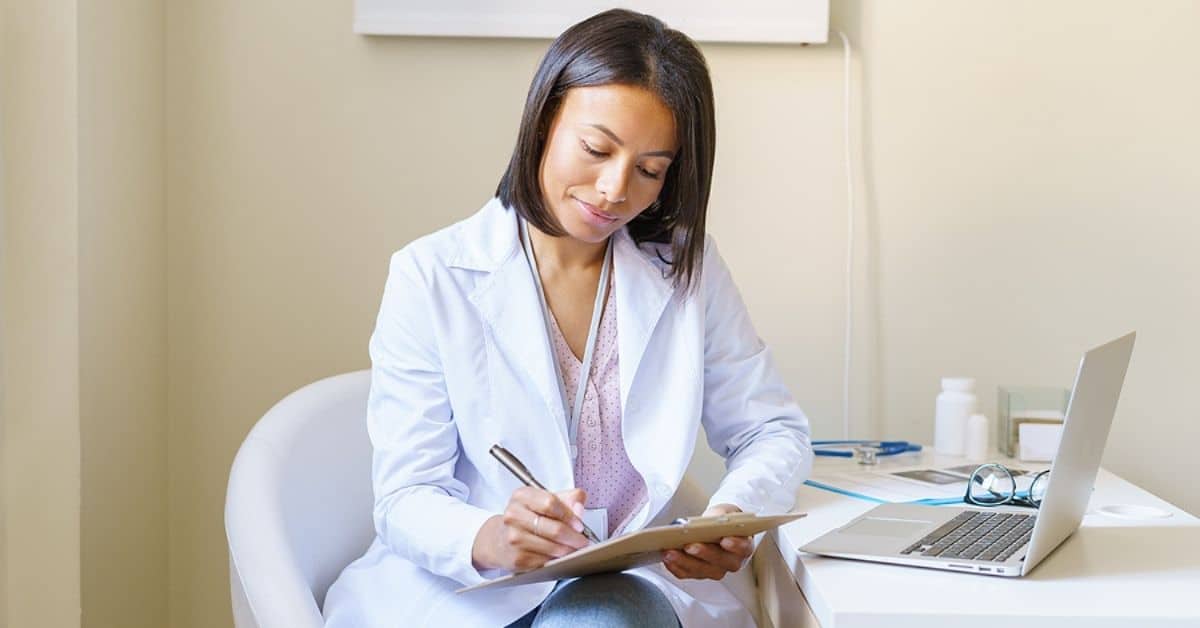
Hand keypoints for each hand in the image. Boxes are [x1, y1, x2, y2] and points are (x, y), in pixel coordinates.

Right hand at [472, 487, 589, 571]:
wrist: (499, 540)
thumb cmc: (527, 518)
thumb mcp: (545, 500)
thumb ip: (568, 498)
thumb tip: (579, 508)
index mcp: (521, 496)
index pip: (551, 503)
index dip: (570, 515)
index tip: (580, 525)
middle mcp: (514, 515)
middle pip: (554, 528)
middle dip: (574, 537)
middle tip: (582, 541)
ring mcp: (513, 538)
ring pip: (552, 547)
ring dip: (568, 550)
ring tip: (574, 548)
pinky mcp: (517, 558)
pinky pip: (546, 561)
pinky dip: (557, 560)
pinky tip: (560, 556)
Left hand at [662, 504, 753, 580]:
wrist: (717, 529)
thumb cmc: (722, 521)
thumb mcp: (725, 512)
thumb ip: (720, 516)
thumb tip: (710, 521)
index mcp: (743, 545)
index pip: (742, 548)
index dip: (735, 545)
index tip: (725, 540)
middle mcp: (731, 562)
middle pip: (719, 562)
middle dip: (702, 554)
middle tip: (689, 546)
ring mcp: (716, 570)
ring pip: (701, 571)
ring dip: (684, 562)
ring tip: (670, 552)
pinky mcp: (699, 573)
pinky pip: (687, 574)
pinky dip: (675, 567)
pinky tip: (667, 558)